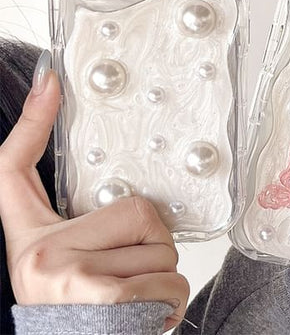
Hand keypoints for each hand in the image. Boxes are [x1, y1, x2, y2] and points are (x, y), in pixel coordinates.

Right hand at [0, 56, 188, 330]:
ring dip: (163, 278)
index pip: (16, 170)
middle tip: (126, 272)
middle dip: (151, 247)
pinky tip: (143, 314)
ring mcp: (72, 278)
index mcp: (29, 237)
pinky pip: (171, 281)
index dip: (32, 121)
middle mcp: (41, 255)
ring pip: (162, 251)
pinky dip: (171, 300)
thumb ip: (88, 226)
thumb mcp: (61, 262)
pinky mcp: (105, 301)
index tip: (51, 79)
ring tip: (133, 297)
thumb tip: (110, 178)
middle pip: (140, 215)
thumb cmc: (72, 308)